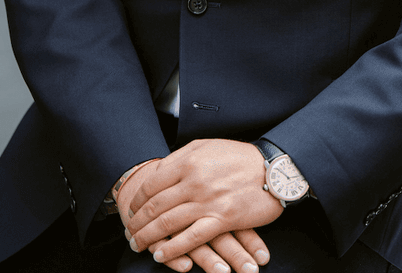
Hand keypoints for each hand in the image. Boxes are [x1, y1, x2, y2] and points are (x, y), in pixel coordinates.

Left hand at [121, 140, 281, 267]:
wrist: (271, 168)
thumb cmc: (239, 156)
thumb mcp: (207, 146)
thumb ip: (181, 157)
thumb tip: (159, 170)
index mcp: (189, 161)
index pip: (152, 184)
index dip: (137, 201)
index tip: (131, 210)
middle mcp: (194, 180)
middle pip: (155, 206)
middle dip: (137, 223)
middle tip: (129, 232)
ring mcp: (207, 201)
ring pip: (168, 224)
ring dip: (148, 238)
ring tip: (138, 245)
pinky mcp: (222, 219)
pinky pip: (191, 239)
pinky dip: (173, 250)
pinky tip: (161, 255)